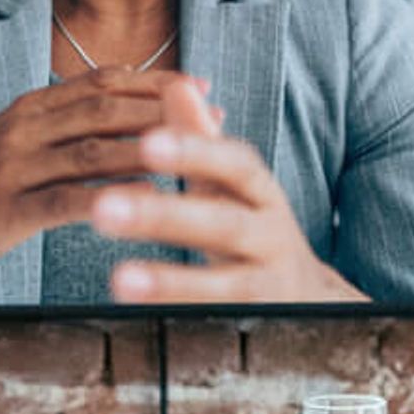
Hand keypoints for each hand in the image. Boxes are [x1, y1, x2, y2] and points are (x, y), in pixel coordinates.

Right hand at [0, 72, 191, 303]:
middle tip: (214, 119)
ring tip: (197, 158)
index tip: (201, 87)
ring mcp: (12, 167)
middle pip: (105, 108)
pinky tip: (151, 205)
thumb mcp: (18, 144)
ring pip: (94, 151)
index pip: (102, 81)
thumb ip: (66, 127)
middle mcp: (23, 127)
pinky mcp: (5, 209)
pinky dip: (115, 199)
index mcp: (29, 107)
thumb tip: (128, 114)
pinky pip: (68, 201)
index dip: (155, 82)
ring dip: (150, 152)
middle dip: (165, 111)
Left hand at [90, 77, 359, 305]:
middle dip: (165, 217)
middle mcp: (270, 237)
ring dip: (171, 283)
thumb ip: (202, 140)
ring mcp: (267, 288)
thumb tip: (174, 84)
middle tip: (102, 208)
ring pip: (224, 285)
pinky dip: (180, 324)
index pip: (233, 163)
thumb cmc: (252, 228)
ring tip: (118, 280)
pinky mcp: (258, 329)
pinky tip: (136, 321)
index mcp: (260, 192)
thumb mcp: (232, 185)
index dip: (194, 152)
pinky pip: (217, 328)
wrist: (310, 298)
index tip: (146, 142)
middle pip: (222, 224)